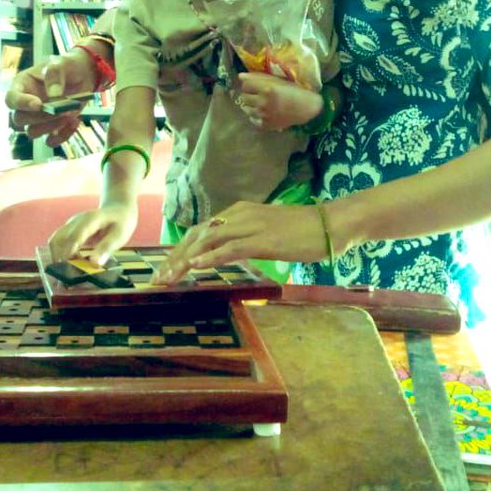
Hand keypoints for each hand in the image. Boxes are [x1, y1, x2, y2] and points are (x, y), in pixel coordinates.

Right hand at [4, 51, 95, 144]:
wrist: (83, 74)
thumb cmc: (66, 66)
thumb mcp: (60, 63)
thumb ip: (54, 74)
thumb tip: (54, 95)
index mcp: (22, 85)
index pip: (11, 99)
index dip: (21, 104)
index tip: (38, 104)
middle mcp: (26, 104)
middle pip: (20, 119)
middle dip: (40, 117)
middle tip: (60, 109)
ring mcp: (38, 118)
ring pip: (33, 132)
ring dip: (50, 127)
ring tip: (69, 115)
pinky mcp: (52, 127)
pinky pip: (51, 140)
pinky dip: (62, 136)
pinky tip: (74, 122)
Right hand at [47, 203, 138, 264]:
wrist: (118, 210)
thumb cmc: (121, 223)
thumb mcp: (119, 236)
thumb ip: (106, 248)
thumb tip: (94, 263)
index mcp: (91, 219)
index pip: (75, 236)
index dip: (70, 252)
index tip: (68, 268)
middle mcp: (76, 221)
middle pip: (59, 239)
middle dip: (59, 258)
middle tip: (66, 275)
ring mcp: (71, 225)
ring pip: (55, 241)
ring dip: (58, 257)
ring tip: (68, 271)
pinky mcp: (69, 231)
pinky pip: (59, 243)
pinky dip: (61, 255)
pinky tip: (73, 264)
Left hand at [151, 200, 327, 283]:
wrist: (330, 223)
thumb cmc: (303, 230)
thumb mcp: (266, 233)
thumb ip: (246, 239)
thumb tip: (228, 253)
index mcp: (238, 213)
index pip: (201, 231)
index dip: (180, 250)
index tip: (166, 269)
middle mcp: (239, 215)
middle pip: (197, 234)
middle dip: (175, 257)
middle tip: (159, 278)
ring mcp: (251, 225)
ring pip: (209, 241)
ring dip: (186, 260)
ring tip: (170, 277)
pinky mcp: (263, 239)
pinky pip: (231, 248)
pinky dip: (212, 256)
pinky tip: (197, 266)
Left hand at [235, 73, 322, 131]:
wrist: (308, 108)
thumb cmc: (295, 90)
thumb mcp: (278, 80)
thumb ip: (258, 77)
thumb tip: (240, 76)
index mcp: (266, 89)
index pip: (245, 85)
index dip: (249, 84)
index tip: (255, 85)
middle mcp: (263, 102)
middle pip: (244, 97)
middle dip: (249, 94)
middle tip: (259, 94)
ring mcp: (264, 116)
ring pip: (246, 109)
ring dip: (252, 105)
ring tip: (262, 104)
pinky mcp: (266, 125)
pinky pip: (253, 120)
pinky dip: (256, 117)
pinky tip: (264, 113)